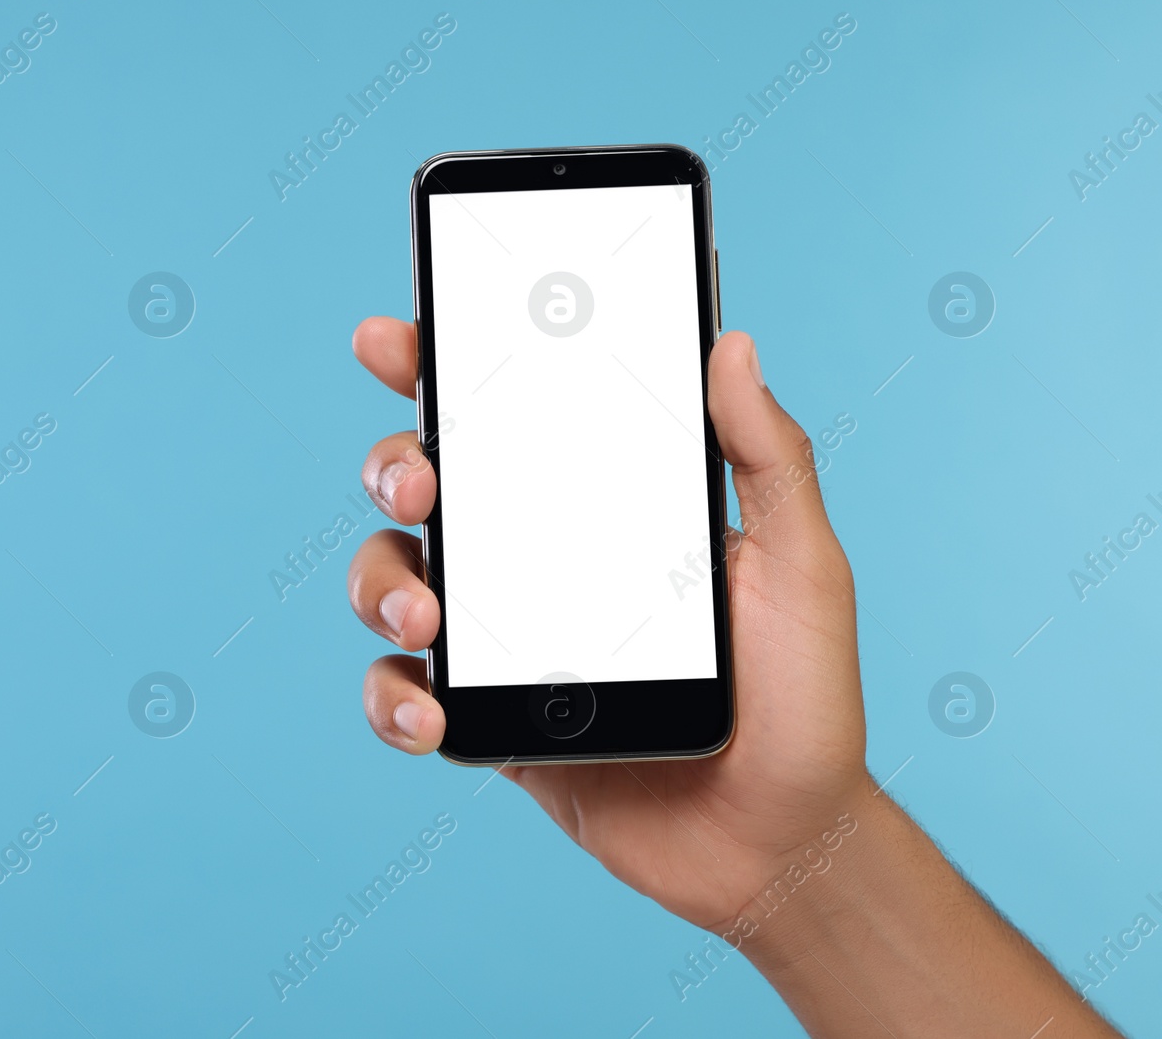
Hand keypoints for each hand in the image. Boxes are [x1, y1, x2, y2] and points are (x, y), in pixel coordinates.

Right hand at [348, 315, 871, 930]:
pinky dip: (393, 698)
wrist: (780, 842)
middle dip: (396, 469)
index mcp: (604, 508)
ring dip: (380, 581)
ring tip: (420, 612)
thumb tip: (733, 345)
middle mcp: (539, 563)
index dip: (442, 370)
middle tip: (420, 486)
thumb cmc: (802, 699)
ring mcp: (506, 643)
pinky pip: (405, 695)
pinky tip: (428, 713)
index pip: (512, 421)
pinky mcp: (490, 723)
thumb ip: (768, 459)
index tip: (394, 341)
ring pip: (396, 580)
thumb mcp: (802, 565)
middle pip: (431, 490)